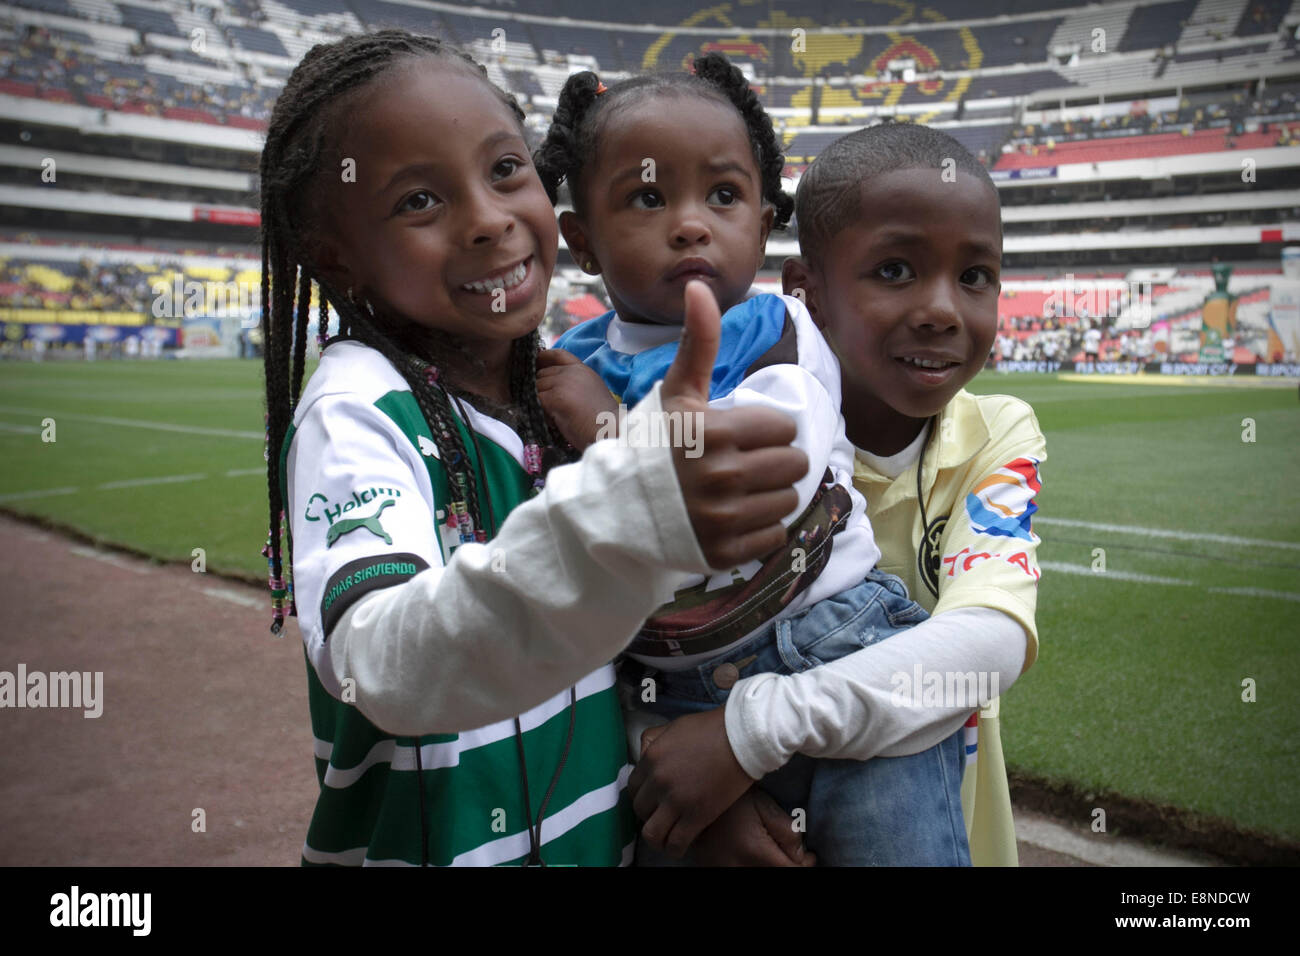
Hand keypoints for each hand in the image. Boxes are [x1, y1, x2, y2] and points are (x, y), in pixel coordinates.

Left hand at [536, 349, 618, 450]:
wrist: (610, 432)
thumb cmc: (602, 420)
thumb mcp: (589, 392)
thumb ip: (572, 384)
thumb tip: (548, 388)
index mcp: (582, 369)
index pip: (558, 354)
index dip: (543, 357)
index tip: (534, 364)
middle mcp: (572, 371)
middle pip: (542, 373)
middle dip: (540, 388)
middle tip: (548, 407)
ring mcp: (563, 382)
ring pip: (537, 387)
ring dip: (540, 402)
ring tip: (553, 417)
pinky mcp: (556, 397)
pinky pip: (537, 400)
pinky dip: (540, 412)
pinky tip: (552, 422)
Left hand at [627, 707, 755, 857]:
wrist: (742, 737)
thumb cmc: (713, 728)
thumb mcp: (674, 727)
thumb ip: (655, 740)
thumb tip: (645, 751)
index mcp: (651, 757)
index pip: (632, 787)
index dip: (643, 796)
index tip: (653, 800)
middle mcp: (658, 781)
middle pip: (640, 810)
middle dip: (650, 815)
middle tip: (663, 815)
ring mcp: (676, 800)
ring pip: (652, 833)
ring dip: (658, 837)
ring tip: (667, 836)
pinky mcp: (697, 815)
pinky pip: (676, 842)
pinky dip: (674, 848)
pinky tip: (680, 846)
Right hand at [660, 280, 807, 569]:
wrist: (618, 510)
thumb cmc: (653, 446)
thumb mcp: (676, 393)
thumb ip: (699, 342)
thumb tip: (700, 284)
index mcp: (713, 433)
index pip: (783, 428)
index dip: (765, 429)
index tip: (739, 435)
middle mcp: (720, 477)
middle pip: (793, 464)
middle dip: (774, 461)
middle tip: (743, 463)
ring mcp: (723, 519)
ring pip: (788, 500)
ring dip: (770, 495)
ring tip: (739, 491)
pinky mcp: (725, 553)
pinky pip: (773, 536)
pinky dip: (760, 528)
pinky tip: (734, 518)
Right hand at [691, 788, 815, 866]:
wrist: (695, 794)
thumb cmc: (733, 797)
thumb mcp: (765, 806)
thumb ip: (788, 831)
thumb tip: (802, 855)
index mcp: (754, 851)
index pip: (790, 872)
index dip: (804, 866)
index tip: (809, 855)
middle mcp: (738, 867)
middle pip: (775, 874)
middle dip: (788, 866)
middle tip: (793, 854)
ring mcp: (723, 870)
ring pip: (760, 874)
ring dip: (770, 866)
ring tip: (771, 850)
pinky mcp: (713, 870)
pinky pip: (742, 871)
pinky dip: (753, 866)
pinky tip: (756, 854)